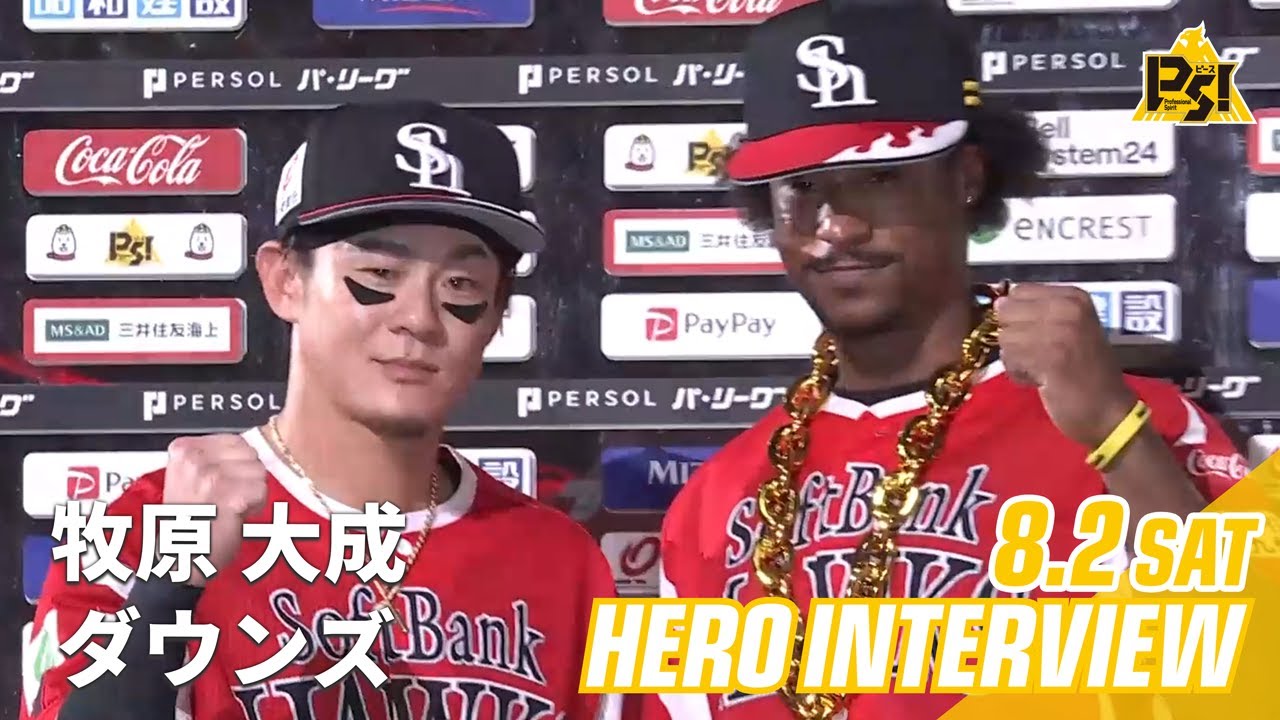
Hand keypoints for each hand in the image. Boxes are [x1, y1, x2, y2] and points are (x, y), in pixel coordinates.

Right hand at [162, 435, 268, 586]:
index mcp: (183, 449)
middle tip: (227, 498)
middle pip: (250, 454)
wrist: (180, 557)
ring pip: (259, 471)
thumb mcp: (191, 476)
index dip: (239, 464)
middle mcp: (194, 458)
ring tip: (230, 507)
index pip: (234, 440)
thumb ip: (214, 457)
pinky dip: (255, 506)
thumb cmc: (189, 521)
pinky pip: (261, 491)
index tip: (223, 483)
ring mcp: (210, 476)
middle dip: (247, 477)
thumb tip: (248, 446)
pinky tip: (236, 516)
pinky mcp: (228, 495)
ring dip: (252, 492)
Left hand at [994, 283, 1136, 447]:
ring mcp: (1061, 331)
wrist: (1110, 412)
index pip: (1018, 292)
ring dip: (1016, 359)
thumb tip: (997, 303)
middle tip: (1039, 356)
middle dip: (1013, 337)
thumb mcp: (1068, 330)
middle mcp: (1069, 308)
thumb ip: (1035, 313)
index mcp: (1074, 297)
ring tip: (1042, 370)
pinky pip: (1010, 358)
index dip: (1017, 317)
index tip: (1039, 335)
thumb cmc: (1085, 372)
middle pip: (1007, 312)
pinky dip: (1018, 373)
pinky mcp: (1051, 357)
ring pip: (1005, 337)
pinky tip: (1041, 380)